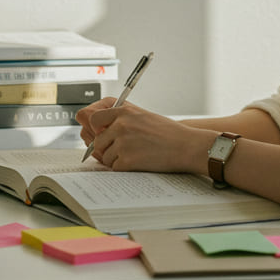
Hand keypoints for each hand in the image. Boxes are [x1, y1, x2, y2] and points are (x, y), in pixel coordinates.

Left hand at [79, 98, 212, 173]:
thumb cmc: (167, 132)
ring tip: (135, 155)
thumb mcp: (142, 116)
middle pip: (96, 141)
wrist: (185, 145)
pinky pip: (114, 167)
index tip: (100, 134)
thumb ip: (120, 118)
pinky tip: (138, 162)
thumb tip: (97, 130)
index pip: (94, 118)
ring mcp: (123, 142)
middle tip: (121, 150)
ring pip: (104, 156)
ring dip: (115, 159)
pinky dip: (123, 168)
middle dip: (105, 148)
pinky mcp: (126, 159)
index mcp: (124, 111)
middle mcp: (121, 124)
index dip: (95, 129)